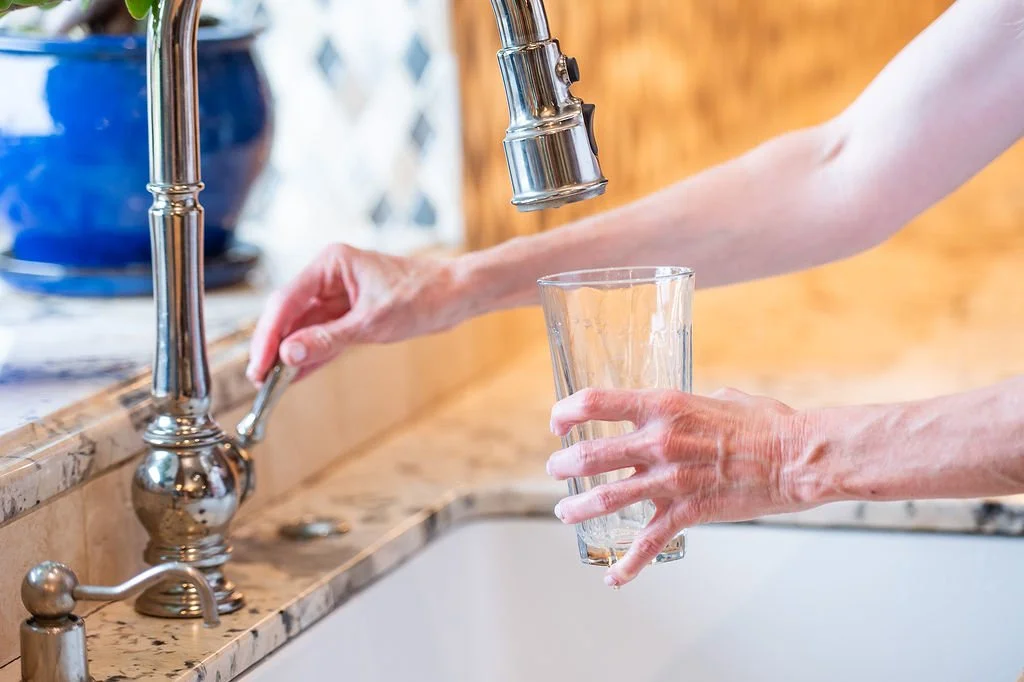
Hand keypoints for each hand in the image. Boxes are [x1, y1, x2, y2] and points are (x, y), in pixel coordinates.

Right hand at [247, 244, 465, 382]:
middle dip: (274, 347)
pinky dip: (311, 356)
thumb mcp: (373, 322)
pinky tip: (293, 377)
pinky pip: (323, 338)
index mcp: (331, 263)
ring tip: (271, 384)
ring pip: (303, 329)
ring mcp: (339, 297)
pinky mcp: (351, 315)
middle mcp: (330, 277)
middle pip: (289, 314)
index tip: (258, 364)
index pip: (286, 300)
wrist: (457, 295)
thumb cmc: (422, 296)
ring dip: (289, 355)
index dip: (268, 335)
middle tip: (260, 379)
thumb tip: (289, 355)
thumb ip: (329, 339)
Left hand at [546, 387, 809, 586]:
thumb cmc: (765, 424)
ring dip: (577, 508)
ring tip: (564, 514)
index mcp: (663, 406)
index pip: (595, 402)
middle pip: (589, 455)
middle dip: (563, 465)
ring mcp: (670, 479)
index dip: (567, 411)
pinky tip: (613, 576)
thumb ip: (689, 406)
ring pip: (605, 498)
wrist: (796, 457)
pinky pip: (649, 542)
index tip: (559, 423)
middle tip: (556, 469)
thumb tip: (680, 411)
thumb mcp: (718, 399)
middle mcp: (659, 441)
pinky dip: (628, 564)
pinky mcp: (688, 511)